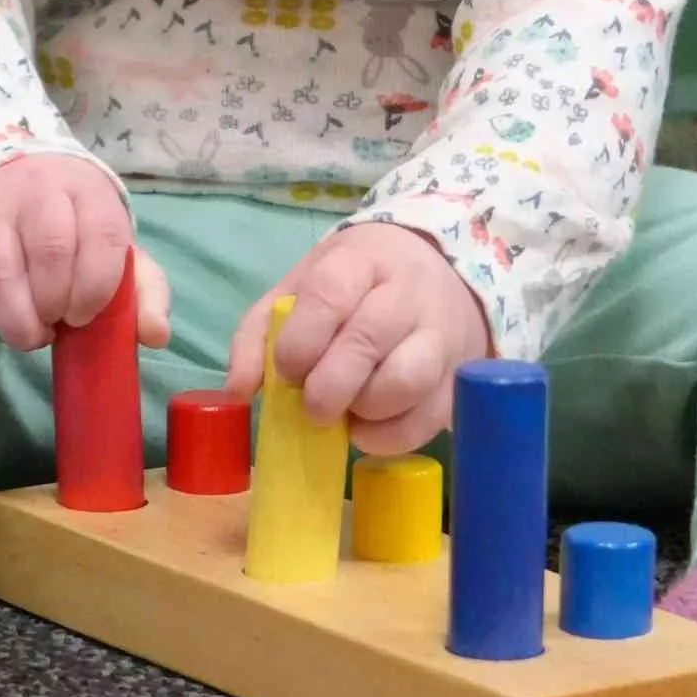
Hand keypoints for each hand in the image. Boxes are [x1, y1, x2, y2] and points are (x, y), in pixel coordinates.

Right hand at [0, 153, 170, 350]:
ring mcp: (0, 212)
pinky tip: (17, 325)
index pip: (103, 234)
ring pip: (7, 270)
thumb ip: (142, 288)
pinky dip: (4, 318)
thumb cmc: (67, 224)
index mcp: (90, 192)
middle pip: (54, 249)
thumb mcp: (109, 245)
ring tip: (41, 329)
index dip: (99, 284)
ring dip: (29, 316)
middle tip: (66, 320)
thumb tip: (157, 334)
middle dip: (62, 300)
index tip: (89, 314)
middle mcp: (43, 192)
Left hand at [223, 221, 490, 454]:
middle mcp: (407, 292)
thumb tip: (238, 390)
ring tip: (346, 411)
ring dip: (364, 410)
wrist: (439, 275)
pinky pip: (426, 419)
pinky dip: (388, 436)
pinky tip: (368, 427)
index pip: (329, 293)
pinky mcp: (458, 378)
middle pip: (368, 339)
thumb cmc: (356, 286)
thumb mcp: (303, 286)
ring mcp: (440, 334)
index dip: (302, 340)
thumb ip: (260, 332)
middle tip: (312, 405)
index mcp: (361, 260)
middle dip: (329, 385)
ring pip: (406, 379)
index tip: (287, 370)